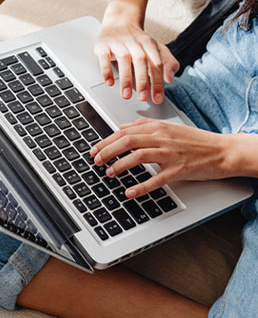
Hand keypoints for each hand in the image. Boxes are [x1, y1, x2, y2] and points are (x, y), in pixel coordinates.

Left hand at [89, 118, 228, 196]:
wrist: (222, 150)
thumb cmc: (196, 141)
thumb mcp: (169, 127)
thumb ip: (145, 126)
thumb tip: (123, 127)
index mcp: (158, 127)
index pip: (125, 131)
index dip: (107, 140)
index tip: (95, 149)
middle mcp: (162, 138)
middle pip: (127, 141)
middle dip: (108, 151)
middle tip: (96, 161)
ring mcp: (170, 154)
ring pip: (138, 156)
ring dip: (120, 165)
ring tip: (109, 173)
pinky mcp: (179, 170)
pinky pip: (157, 179)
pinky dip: (141, 186)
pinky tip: (130, 191)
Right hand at [94, 13, 179, 104]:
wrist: (119, 21)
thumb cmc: (138, 40)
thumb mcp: (157, 49)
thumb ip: (168, 62)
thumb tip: (170, 78)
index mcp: (149, 44)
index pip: (156, 64)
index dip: (157, 82)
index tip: (157, 98)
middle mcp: (134, 43)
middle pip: (141, 60)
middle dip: (142, 80)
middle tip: (143, 97)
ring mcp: (118, 43)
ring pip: (123, 59)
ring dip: (125, 78)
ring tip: (126, 95)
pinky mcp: (103, 45)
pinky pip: (104, 57)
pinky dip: (106, 70)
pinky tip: (109, 82)